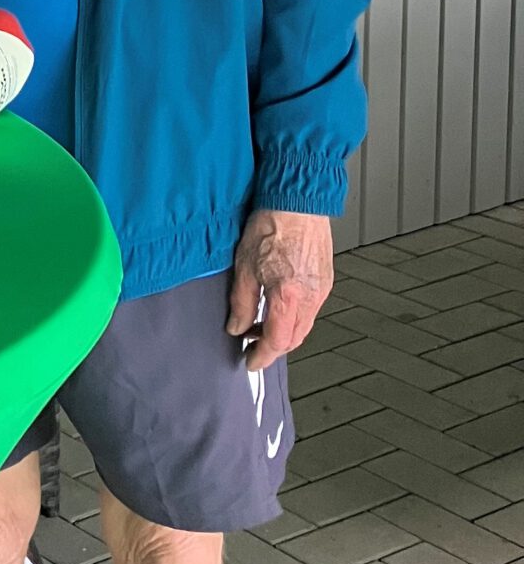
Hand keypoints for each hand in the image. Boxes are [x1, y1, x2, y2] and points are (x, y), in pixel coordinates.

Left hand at [228, 207, 334, 371]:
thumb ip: (241, 302)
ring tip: (259, 323)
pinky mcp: (326, 280)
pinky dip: (294, 317)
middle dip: (272, 347)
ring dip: (283, 332)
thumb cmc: (272, 225)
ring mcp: (322, 289)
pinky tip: (277, 306)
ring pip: (304, 325)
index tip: (250, 362)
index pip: (277, 342)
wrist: (298, 201)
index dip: (262, 356)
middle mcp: (310, 297)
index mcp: (288, 297)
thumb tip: (236, 327)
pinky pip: (311, 309)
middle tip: (250, 343)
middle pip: (294, 339)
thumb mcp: (244, 266)